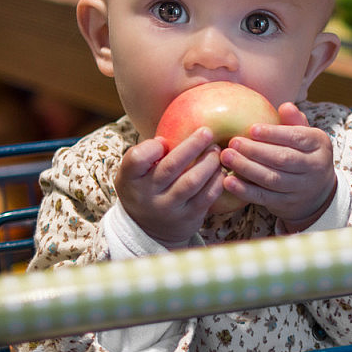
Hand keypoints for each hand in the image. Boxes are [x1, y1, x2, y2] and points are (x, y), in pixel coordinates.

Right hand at [115, 127, 223, 247]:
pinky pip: (206, 197)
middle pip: (170, 167)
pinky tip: (220, 170)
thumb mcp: (134, 172)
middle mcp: (147, 195)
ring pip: (192, 181)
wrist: (149, 230)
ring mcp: (168, 208)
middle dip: (192, 146)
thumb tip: (176, 122)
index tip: (164, 140)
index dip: (151, 147)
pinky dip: (216, 181)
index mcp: (130, 179)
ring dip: (209, 163)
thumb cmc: (145, 187)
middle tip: (207, 132)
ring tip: (216, 151)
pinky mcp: (188, 217)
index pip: (135, 159)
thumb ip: (147, 152)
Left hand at [220, 102, 336, 232]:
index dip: (274, 134)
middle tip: (233, 142)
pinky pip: (264, 197)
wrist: (317, 192)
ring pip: (272, 178)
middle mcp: (315, 167)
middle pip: (283, 159)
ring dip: (247, 168)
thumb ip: (294, 121)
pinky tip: (228, 182)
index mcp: (319, 144)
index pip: (297, 138)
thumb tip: (286, 106)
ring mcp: (302, 188)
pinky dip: (245, 190)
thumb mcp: (306, 136)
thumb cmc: (304, 154)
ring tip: (226, 158)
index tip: (252, 129)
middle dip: (255, 151)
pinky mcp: (287, 204)